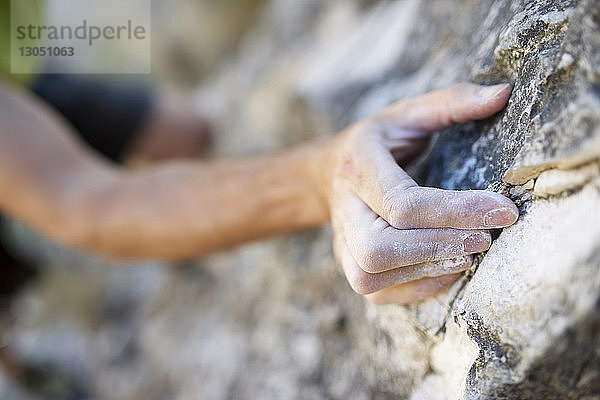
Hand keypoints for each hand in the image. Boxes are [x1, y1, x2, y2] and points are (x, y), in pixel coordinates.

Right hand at [318, 83, 517, 303]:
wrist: (328, 173)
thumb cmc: (377, 143)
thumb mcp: (407, 113)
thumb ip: (451, 101)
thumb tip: (502, 94)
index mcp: (357, 165)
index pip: (401, 202)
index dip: (456, 211)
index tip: (503, 210)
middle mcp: (343, 208)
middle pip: (378, 248)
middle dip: (437, 247)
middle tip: (485, 238)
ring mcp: (340, 241)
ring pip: (370, 276)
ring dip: (426, 269)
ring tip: (469, 252)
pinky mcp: (348, 264)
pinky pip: (376, 293)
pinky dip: (417, 286)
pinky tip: (447, 267)